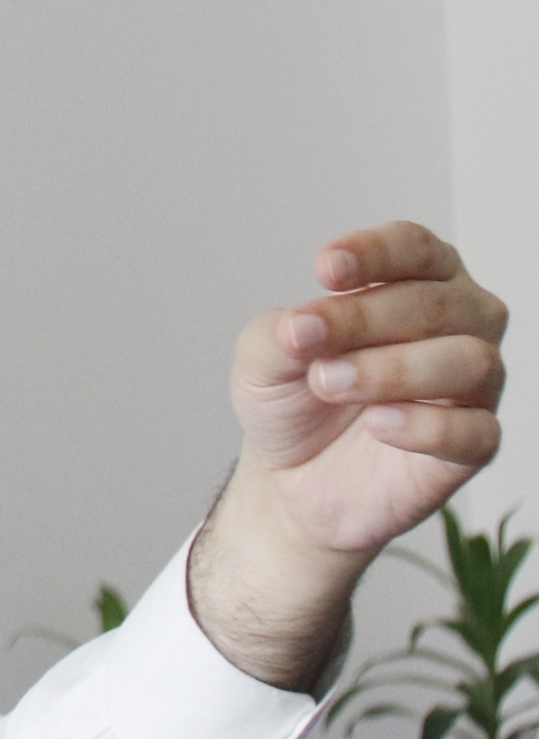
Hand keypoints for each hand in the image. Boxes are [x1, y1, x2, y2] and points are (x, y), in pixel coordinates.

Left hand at [189, 222, 507, 689]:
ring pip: (467, 362)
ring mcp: (469, 390)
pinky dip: (431, 425)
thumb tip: (313, 320)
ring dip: (393, 368)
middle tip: (314, 342)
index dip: (380, 252)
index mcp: (407, 290)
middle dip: (377, 318)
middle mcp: (453, 330)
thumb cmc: (282, 408)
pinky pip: (476, 433)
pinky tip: (384, 427)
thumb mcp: (264, 361)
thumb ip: (287, 332)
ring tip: (331, 389)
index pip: (418, 247)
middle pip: (446, 302)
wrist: (285, 490)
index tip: (324, 267)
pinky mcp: (468, 451)